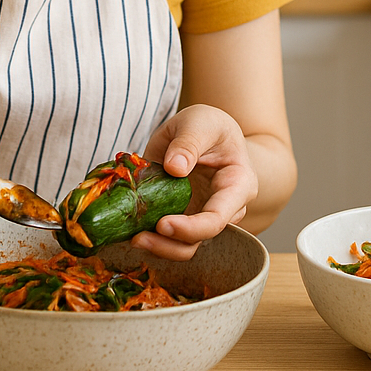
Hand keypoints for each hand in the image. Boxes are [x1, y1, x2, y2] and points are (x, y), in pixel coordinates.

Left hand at [131, 104, 256, 260]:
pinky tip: (132, 231)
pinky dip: (151, 238)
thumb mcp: (200, 122)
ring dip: (158, 248)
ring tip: (134, 238)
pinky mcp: (183, 218)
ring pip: (184, 246)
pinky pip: (169, 238)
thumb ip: (188, 142)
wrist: (205, 131)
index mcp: (238, 185)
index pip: (218, 218)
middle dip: (169, 244)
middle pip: (200, 239)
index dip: (191, 228)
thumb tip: (175, 167)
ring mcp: (203, 216)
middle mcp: (225, 209)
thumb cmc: (209, 126)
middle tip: (138, 237)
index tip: (162, 224)